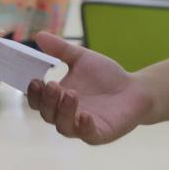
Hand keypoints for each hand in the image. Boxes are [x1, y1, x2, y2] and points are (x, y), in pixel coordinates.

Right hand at [25, 32, 153, 144]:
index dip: (33, 93)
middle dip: (47, 100)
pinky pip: (87, 134)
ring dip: (63, 111)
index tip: (34, 79)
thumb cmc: (106, 76)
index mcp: (58, 99)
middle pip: (47, 114)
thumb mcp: (81, 58)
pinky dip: (83, 127)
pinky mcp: (99, 134)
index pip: (38, 101)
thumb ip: (60, 49)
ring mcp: (82, 126)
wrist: (135, 89)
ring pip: (63, 126)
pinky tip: (85, 114)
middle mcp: (66, 115)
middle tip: (51, 84)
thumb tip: (39, 35)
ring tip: (71, 93)